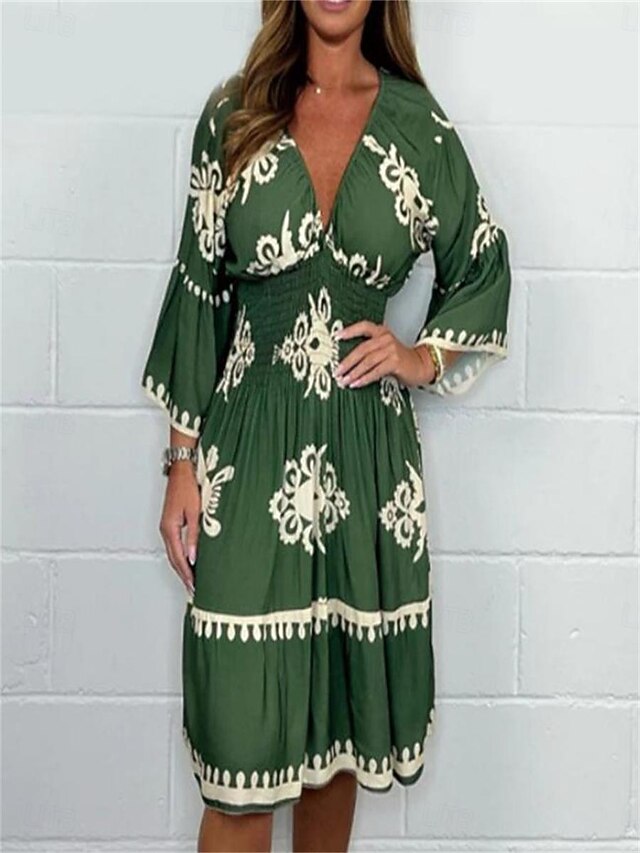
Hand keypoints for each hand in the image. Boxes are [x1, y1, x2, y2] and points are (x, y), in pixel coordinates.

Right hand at [159, 460, 199, 595]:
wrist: (181, 471)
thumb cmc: (188, 487)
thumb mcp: (194, 513)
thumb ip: (194, 536)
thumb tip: (193, 557)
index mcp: (169, 528)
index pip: (178, 558)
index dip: (186, 574)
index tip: (194, 586)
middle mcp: (165, 530)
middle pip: (173, 559)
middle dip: (183, 575)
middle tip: (193, 590)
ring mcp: (167, 527)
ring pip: (173, 553)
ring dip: (182, 568)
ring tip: (191, 581)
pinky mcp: (171, 523)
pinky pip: (174, 546)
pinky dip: (180, 557)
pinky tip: (188, 561)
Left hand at [334, 321, 436, 387]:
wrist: (421, 365)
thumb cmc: (400, 360)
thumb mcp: (385, 349)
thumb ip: (370, 351)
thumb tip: (347, 363)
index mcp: (382, 332)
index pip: (364, 326)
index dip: (350, 331)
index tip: (337, 337)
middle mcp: (386, 338)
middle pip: (362, 349)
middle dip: (347, 362)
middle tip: (337, 371)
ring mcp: (391, 350)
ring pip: (367, 361)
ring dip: (354, 372)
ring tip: (344, 380)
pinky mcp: (395, 362)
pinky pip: (376, 371)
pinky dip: (364, 378)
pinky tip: (356, 384)